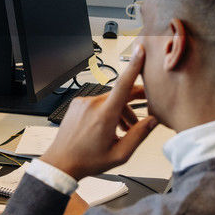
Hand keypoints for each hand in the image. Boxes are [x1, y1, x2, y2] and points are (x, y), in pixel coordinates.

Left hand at [41, 47, 157, 179]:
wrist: (61, 162)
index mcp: (104, 115)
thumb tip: (153, 121)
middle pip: (120, 95)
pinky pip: (97, 103)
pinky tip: (109, 127)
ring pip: (109, 100)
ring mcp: (83, 103)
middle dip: (134, 103)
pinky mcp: (77, 105)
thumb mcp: (120, 154)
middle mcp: (92, 104)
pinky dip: (107, 111)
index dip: (134, 66)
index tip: (140, 51)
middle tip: (146, 109)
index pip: (123, 84)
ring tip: (125, 130)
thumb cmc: (87, 160)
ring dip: (120, 111)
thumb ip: (139, 135)